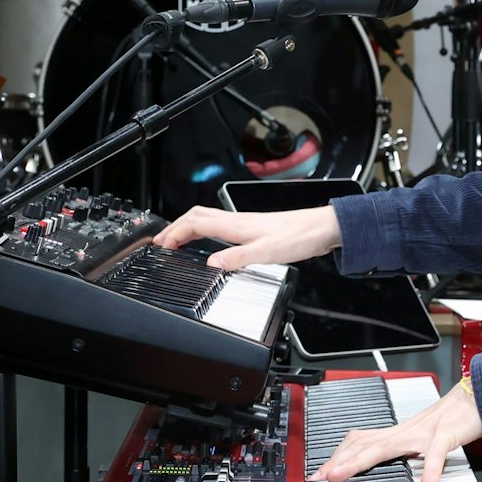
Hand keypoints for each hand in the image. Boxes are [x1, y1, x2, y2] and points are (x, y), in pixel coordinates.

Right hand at [153, 204, 341, 270]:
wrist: (321, 228)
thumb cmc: (299, 237)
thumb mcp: (266, 253)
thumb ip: (237, 259)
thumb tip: (210, 264)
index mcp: (235, 225)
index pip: (194, 224)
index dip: (174, 233)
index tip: (160, 246)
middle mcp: (237, 220)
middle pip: (196, 216)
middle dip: (175, 227)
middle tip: (161, 242)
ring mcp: (245, 223)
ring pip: (208, 218)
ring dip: (188, 227)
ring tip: (177, 240)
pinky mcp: (254, 229)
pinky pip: (220, 225)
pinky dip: (205, 231)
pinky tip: (211, 241)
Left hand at [311, 381, 481, 481]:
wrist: (479, 396)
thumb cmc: (454, 419)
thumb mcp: (423, 438)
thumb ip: (405, 451)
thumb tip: (387, 467)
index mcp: (399, 433)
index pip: (360, 442)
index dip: (338, 457)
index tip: (319, 474)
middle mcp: (406, 431)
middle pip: (364, 444)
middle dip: (339, 461)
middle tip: (320, 478)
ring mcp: (425, 431)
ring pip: (387, 445)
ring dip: (362, 461)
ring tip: (344, 477)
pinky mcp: (447, 433)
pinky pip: (436, 453)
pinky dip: (430, 470)